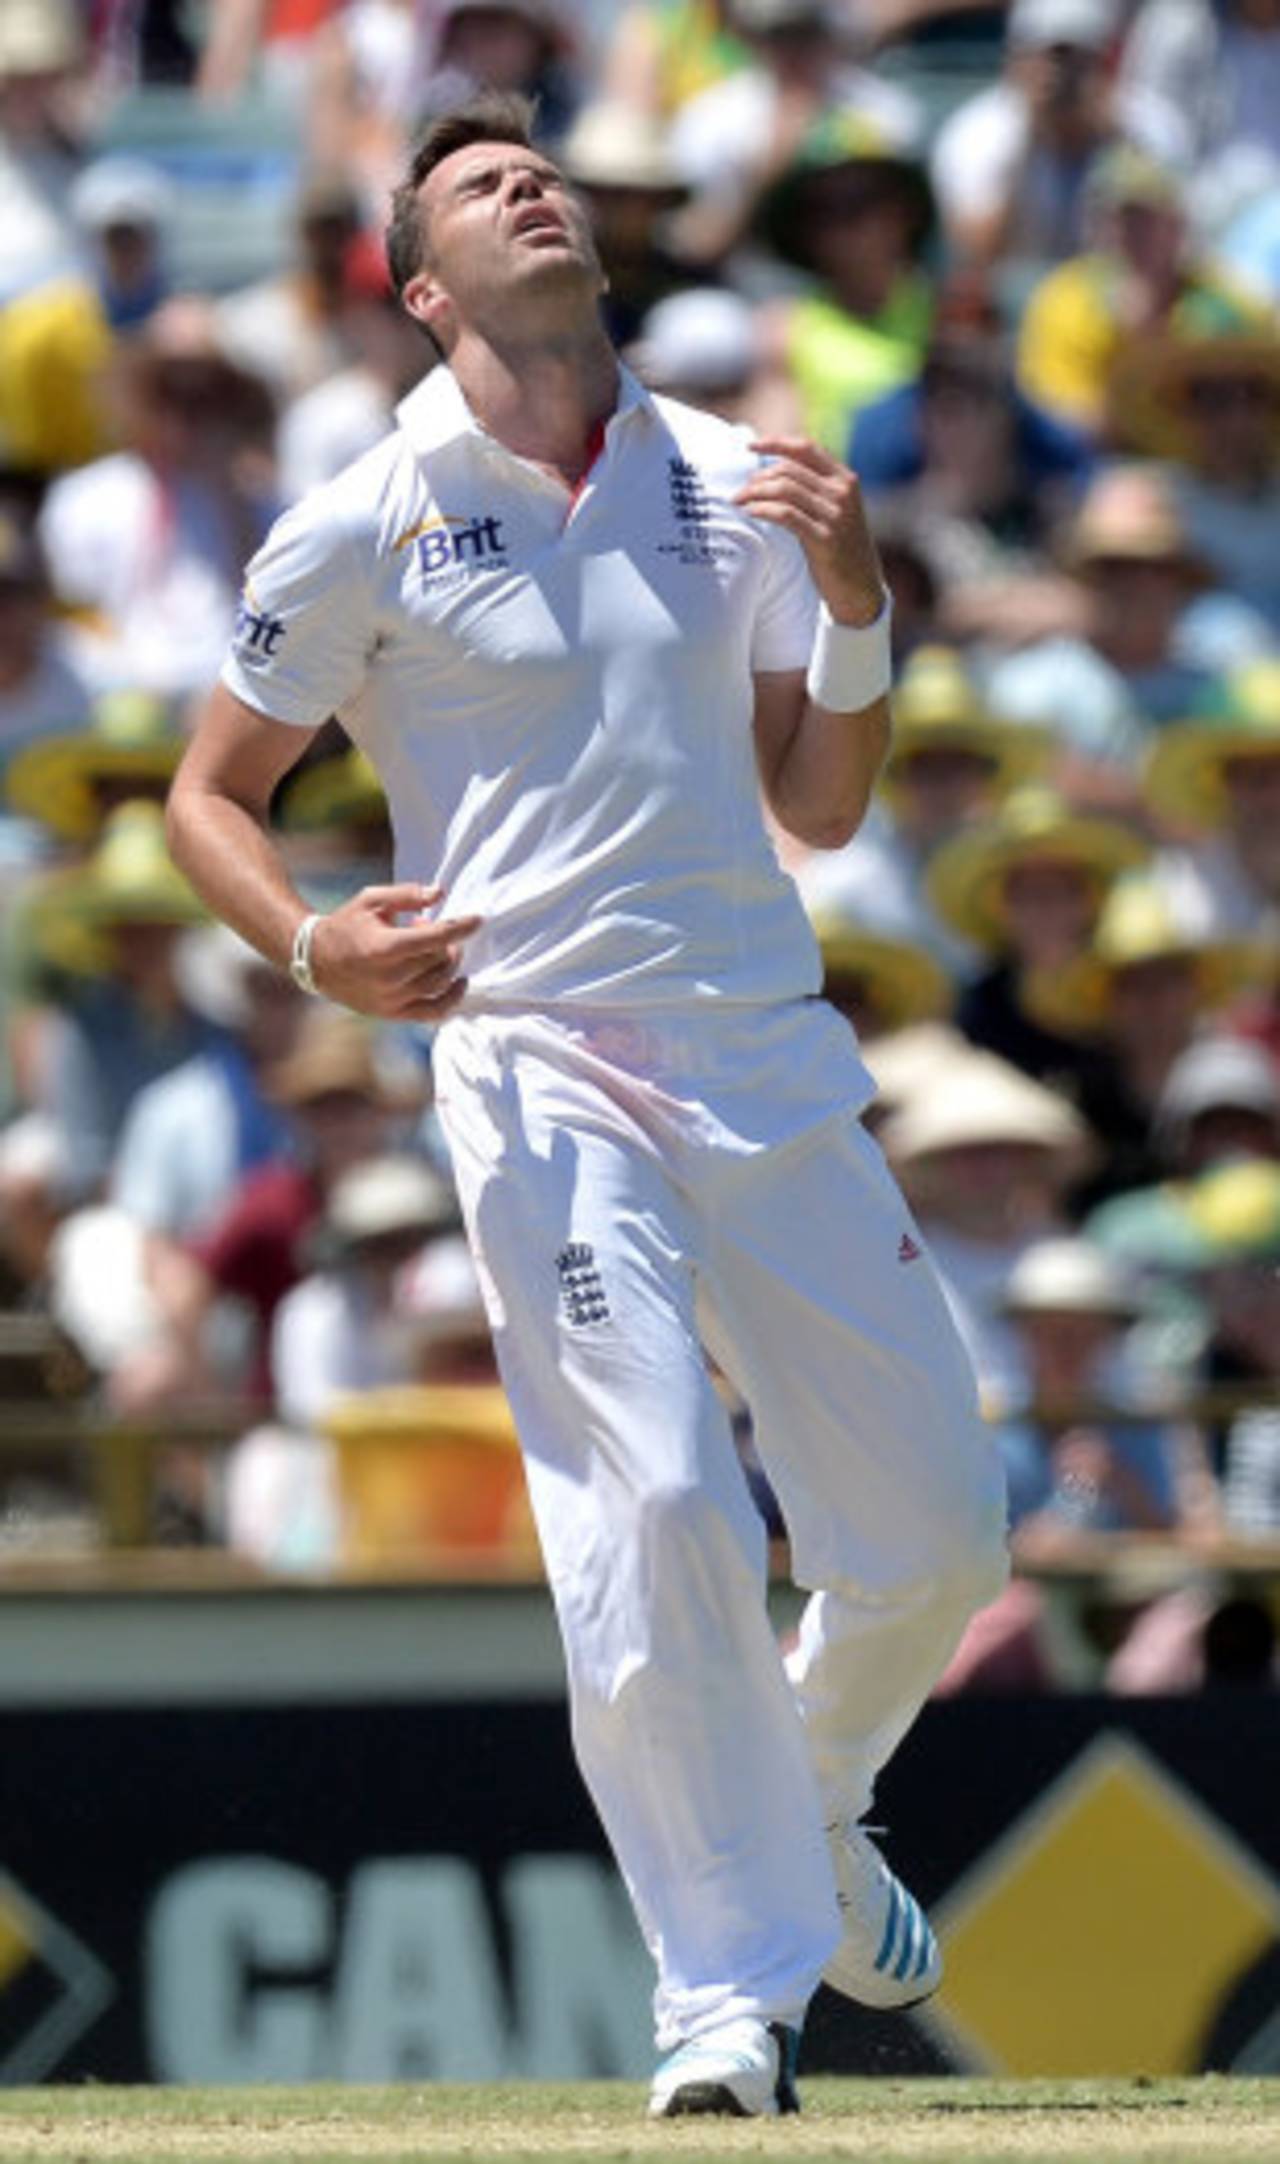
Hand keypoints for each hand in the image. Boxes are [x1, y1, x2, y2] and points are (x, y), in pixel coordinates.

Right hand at [308, 882, 480, 1022]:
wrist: (316, 961)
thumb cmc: (346, 925)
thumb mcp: (371, 900)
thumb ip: (406, 894)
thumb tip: (440, 893)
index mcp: (384, 947)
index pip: (435, 938)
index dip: (460, 927)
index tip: (478, 919)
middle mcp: (390, 978)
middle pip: (440, 960)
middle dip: (445, 941)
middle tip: (426, 927)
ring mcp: (392, 1000)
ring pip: (440, 983)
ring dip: (447, 962)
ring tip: (432, 947)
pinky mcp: (393, 1013)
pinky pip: (433, 1012)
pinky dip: (452, 1000)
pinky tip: (460, 982)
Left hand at [735, 437, 885, 624]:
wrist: (860, 588)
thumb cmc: (840, 549)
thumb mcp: (835, 510)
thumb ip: (815, 488)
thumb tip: (774, 470)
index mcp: (845, 479)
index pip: (806, 448)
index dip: (775, 442)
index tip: (750, 445)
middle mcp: (842, 492)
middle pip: (789, 469)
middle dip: (758, 477)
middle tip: (741, 492)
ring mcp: (836, 515)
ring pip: (784, 489)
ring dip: (754, 493)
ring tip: (739, 502)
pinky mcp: (825, 539)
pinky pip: (786, 514)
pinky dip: (763, 509)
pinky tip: (750, 512)